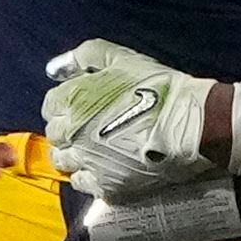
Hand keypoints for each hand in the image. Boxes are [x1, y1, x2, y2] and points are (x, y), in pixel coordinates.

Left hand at [41, 39, 222, 196]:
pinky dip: (86, 175)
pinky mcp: (105, 183)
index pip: (51, 104)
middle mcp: (74, 132)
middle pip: (55, 133)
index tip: (80, 105)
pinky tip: (100, 166)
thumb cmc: (158, 87)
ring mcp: (88, 160)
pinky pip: (81, 182)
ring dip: (72, 153)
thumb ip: (85, 56)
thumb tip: (55, 68)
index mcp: (74, 99)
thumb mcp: (122, 58)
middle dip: (67, 128)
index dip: (65, 103)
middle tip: (87, 126)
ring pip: (62, 160)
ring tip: (91, 148)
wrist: (190, 124)